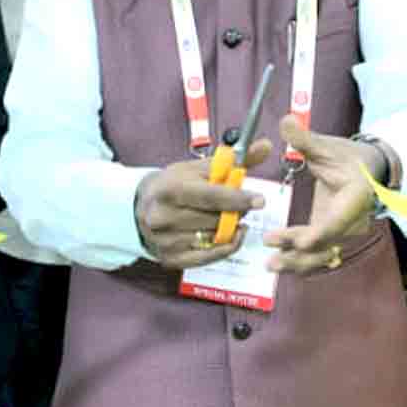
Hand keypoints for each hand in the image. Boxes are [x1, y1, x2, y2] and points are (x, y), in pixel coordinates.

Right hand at [134, 139, 271, 268]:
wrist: (140, 207)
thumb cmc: (173, 185)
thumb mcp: (198, 168)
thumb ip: (234, 160)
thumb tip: (265, 147)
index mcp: (169, 189)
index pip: (209, 197)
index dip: (237, 199)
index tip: (259, 200)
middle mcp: (163, 217)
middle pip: (215, 219)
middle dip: (235, 212)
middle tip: (240, 205)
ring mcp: (165, 241)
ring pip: (214, 238)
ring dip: (230, 229)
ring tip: (228, 217)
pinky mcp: (170, 259)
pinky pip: (209, 257)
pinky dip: (225, 246)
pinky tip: (230, 235)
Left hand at [262, 116, 382, 273]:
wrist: (366, 170)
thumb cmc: (347, 157)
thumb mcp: (327, 146)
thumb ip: (305, 138)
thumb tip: (286, 120)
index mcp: (356, 197)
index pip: (336, 222)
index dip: (316, 234)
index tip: (294, 240)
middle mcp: (354, 220)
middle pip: (327, 245)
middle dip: (299, 253)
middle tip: (271, 257)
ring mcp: (345, 231)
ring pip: (323, 255)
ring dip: (298, 263)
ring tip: (272, 265)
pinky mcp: (334, 236)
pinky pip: (320, 254)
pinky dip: (301, 261)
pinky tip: (280, 263)